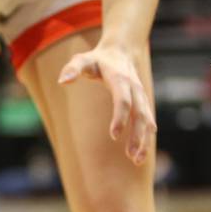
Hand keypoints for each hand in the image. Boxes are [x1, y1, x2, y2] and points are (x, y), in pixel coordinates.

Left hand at [58, 43, 156, 164]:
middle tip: (131, 156)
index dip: (120, 117)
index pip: (123, 100)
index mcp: (120, 79)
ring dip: (144, 140)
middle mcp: (135, 88)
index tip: (114, 136)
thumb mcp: (82, 59)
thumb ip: (73, 69)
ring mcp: (141, 96)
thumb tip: (62, 81)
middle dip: (137, 135)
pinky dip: (146, 137)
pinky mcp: (143, 103)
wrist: (121, 51)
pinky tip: (141, 154)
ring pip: (147, 120)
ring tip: (137, 160)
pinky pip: (148, 121)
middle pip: (140, 114)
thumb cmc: (97, 59)